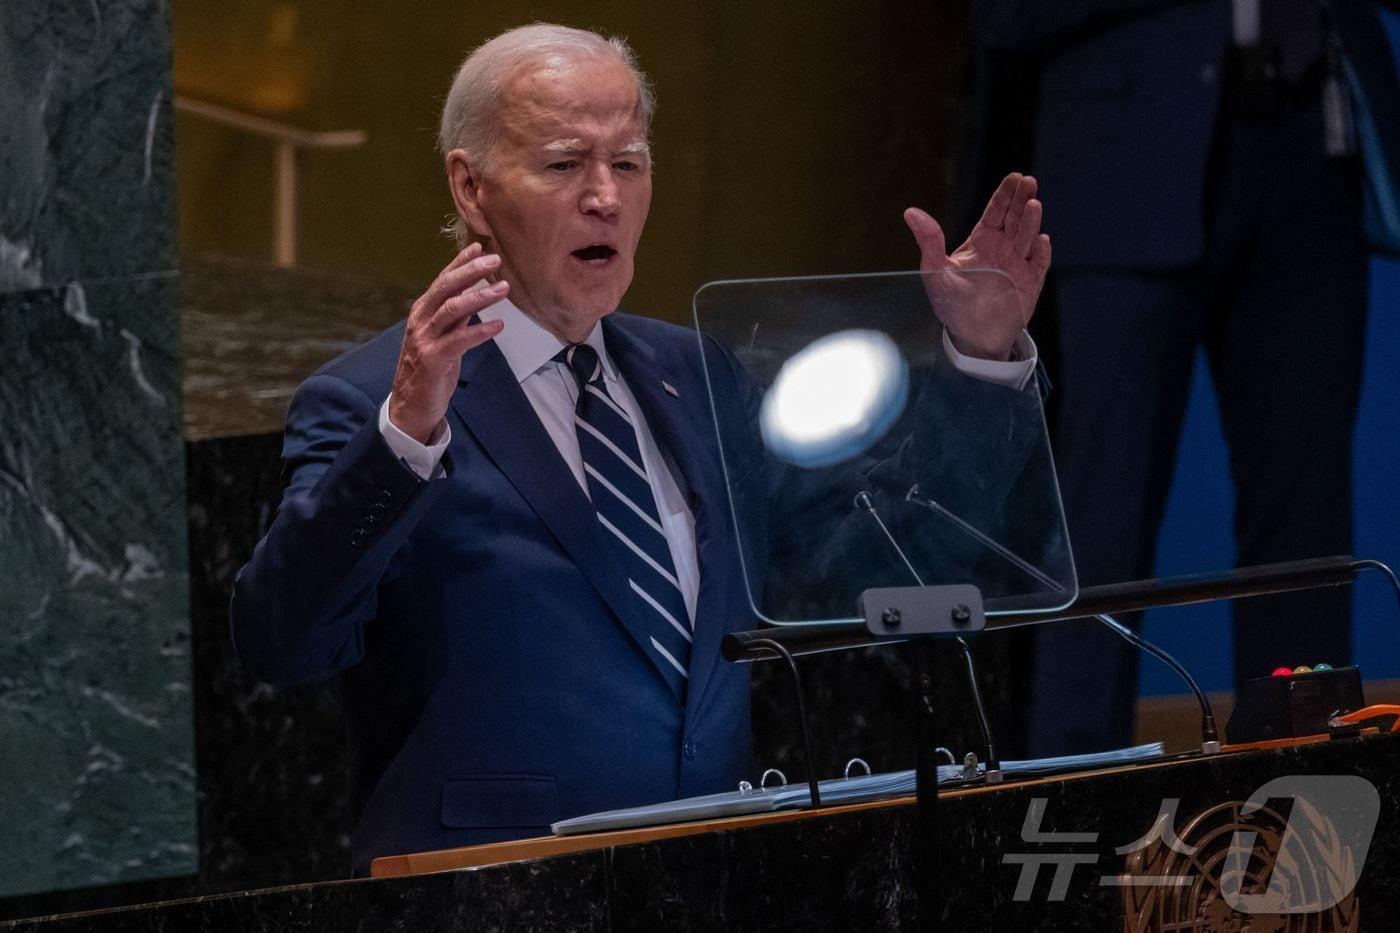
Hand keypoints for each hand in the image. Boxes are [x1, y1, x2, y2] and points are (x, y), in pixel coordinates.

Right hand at [389, 243, 508, 443]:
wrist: (411, 405)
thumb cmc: (430, 369)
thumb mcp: (443, 337)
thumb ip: (455, 317)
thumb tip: (475, 295)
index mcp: (422, 312)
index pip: (442, 280)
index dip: (460, 262)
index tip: (480, 247)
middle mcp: (421, 321)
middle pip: (446, 288)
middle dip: (471, 272)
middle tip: (496, 260)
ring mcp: (425, 339)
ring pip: (453, 310)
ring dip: (480, 297)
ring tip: (504, 289)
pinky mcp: (433, 360)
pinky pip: (459, 340)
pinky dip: (480, 331)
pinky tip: (499, 325)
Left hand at [904, 172, 1050, 360]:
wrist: (970, 335)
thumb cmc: (951, 303)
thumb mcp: (935, 271)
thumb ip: (928, 241)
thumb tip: (910, 212)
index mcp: (982, 240)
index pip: (996, 212)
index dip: (1005, 195)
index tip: (1014, 178)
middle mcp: (1003, 248)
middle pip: (1015, 218)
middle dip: (1022, 200)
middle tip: (1028, 182)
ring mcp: (1018, 264)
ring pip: (1028, 237)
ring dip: (1031, 222)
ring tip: (1033, 206)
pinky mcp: (1030, 283)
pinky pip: (1038, 265)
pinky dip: (1041, 253)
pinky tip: (1041, 241)